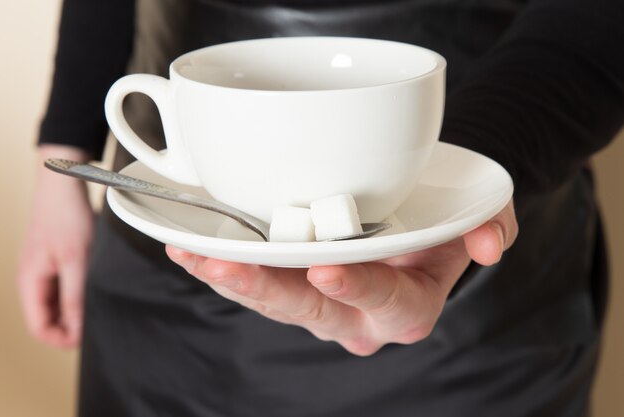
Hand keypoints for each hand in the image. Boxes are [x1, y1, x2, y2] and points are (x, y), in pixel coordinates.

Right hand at [16, 145, 94, 348]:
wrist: (65, 186)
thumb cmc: (65, 217)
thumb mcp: (76, 259)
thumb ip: (76, 295)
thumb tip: (78, 328)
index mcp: (30, 283)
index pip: (40, 328)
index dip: (63, 339)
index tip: (89, 338)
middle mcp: (34, 280)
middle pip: (50, 319)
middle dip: (72, 326)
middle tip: (100, 321)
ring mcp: (45, 272)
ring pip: (59, 305)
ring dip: (77, 310)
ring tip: (100, 303)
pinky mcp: (57, 263)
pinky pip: (66, 289)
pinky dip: (80, 293)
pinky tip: (97, 287)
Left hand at [167, 201, 517, 355]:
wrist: (416, 210)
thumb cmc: (443, 212)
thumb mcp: (480, 210)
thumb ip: (491, 222)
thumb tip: (489, 244)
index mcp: (406, 305)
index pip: (385, 303)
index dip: (359, 290)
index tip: (328, 269)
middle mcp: (357, 314)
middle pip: (311, 312)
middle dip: (269, 291)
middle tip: (231, 266)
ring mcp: (319, 302)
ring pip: (272, 302)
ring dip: (232, 280)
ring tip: (194, 256)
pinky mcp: (291, 283)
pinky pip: (253, 283)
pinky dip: (220, 267)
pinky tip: (187, 249)